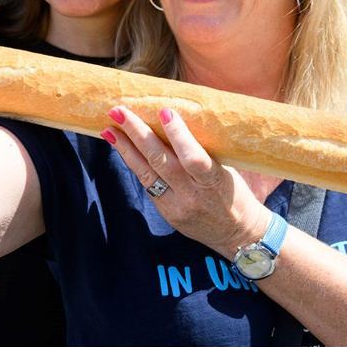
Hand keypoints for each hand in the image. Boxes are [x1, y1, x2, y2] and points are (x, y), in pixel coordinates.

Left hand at [103, 106, 270, 256]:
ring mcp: (177, 206)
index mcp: (215, 182)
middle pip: (160, 162)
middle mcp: (192, 195)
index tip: (164, 111)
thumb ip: (203, 151)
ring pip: (146, 174)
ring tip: (109, 129)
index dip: (178, 135)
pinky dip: (134, 164)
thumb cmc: (236, 194)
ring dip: (125, 149)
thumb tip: (175, 120)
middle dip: (137, 134)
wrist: (238, 235)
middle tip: (119, 111)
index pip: (194, 158)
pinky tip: (122, 148)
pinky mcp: (166, 213)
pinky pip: (147, 184)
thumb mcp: (228, 171)